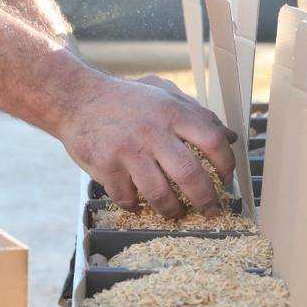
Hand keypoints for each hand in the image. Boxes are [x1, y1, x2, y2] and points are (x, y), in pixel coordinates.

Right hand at [60, 73, 236, 217]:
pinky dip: (136, 206)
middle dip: (206, 200)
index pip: (213, 141)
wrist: (77, 99)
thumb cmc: (125, 99)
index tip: (226, 180)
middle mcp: (152, 132)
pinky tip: (138, 202)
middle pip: (190, 176)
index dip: (226, 165)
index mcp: (172, 112)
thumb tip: (229, 136)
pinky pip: (128, 199)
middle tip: (209, 210)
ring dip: (172, 210)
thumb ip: (196, 113)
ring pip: (160, 195)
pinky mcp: (107, 168)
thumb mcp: (163, 93)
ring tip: (175, 213)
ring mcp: (128, 152)